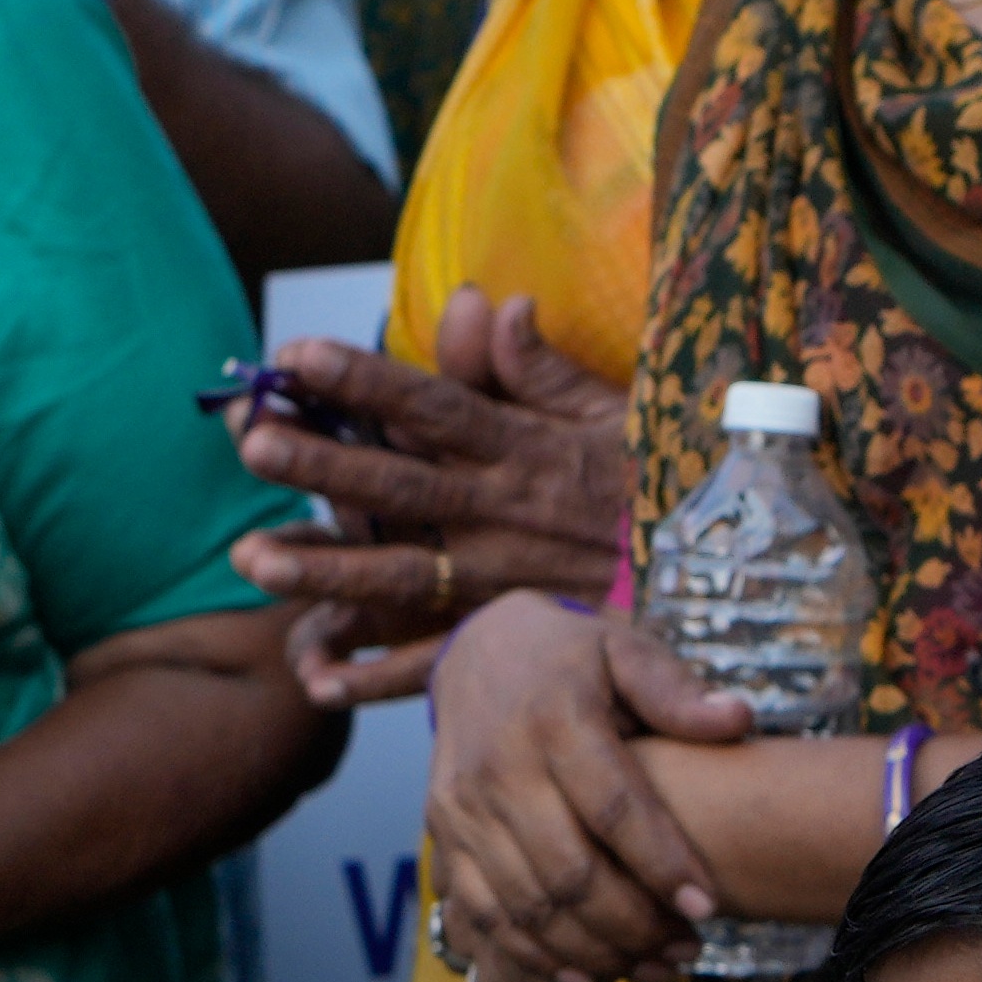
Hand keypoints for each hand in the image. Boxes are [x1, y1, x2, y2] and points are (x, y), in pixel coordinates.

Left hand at [236, 302, 641, 705]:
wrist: (729, 581)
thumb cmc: (666, 487)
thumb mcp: (619, 415)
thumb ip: (543, 368)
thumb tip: (491, 303)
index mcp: (525, 449)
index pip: (434, 406)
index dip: (365, 381)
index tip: (298, 356)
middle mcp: (504, 513)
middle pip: (401, 484)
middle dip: (325, 464)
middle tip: (253, 443)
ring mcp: (504, 582)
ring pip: (403, 571)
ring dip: (326, 568)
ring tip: (252, 558)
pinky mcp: (514, 639)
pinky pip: (439, 661)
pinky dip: (379, 677)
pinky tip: (316, 678)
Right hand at [423, 594, 753, 981]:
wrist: (481, 651)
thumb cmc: (573, 658)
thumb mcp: (627, 650)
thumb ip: (677, 690)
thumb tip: (736, 719)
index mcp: (554, 720)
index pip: (612, 806)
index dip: (661, 863)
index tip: (707, 907)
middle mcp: (500, 768)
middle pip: (568, 871)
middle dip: (633, 925)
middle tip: (688, 949)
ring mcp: (464, 808)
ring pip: (527, 904)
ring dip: (594, 951)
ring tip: (655, 968)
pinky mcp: (444, 835)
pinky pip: (484, 914)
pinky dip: (534, 955)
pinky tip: (588, 975)